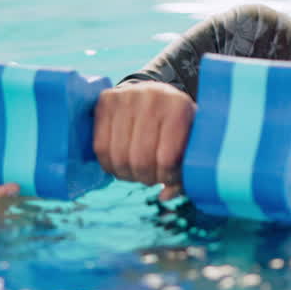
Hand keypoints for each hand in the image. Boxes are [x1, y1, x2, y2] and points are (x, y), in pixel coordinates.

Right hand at [93, 81, 195, 200]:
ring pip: (118, 156)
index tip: (167, 178)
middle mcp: (152, 97)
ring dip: (126, 174)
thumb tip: (164, 196)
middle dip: (145, 178)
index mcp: (179, 107)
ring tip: (136, 172)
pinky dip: (109, 164)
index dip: (165, 178)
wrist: (156, 93)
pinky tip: (120, 163)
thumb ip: (185, 171)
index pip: (166, 159)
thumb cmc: (178, 124)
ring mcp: (126, 96)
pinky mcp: (106, 100)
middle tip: (150, 177)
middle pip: (140, 160)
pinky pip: (99, 146)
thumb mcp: (191, 142)